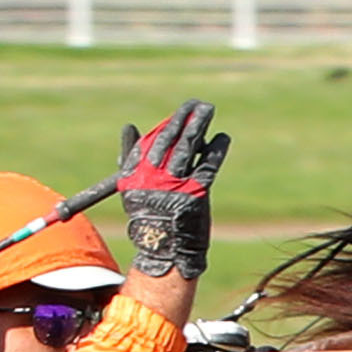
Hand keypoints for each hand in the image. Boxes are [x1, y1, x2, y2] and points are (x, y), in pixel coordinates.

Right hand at [113, 99, 229, 280]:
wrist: (165, 248)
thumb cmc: (149, 216)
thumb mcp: (132, 186)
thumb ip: (130, 156)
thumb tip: (129, 127)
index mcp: (135, 173)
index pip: (151, 142)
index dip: (166, 126)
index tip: (178, 114)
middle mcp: (153, 176)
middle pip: (170, 139)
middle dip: (183, 119)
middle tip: (196, 103)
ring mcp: (175, 184)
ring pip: (187, 147)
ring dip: (198, 126)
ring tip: (207, 109)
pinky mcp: (195, 193)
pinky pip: (207, 166)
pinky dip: (216, 151)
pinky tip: (222, 138)